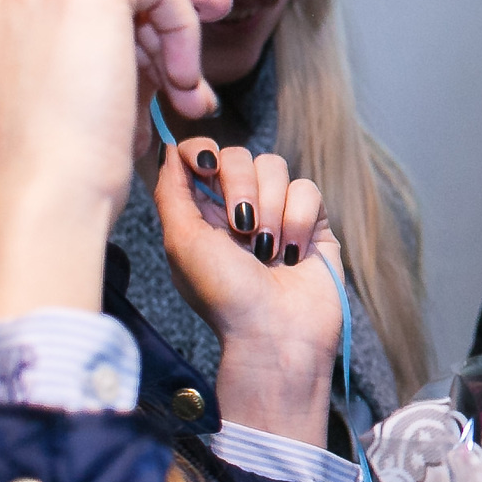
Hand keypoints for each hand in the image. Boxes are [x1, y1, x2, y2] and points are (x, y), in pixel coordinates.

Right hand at [0, 0, 214, 327]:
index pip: (59, 29)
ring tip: (184, 107)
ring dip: (163, 55)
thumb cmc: (48, 180)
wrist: (44, 197)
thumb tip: (132, 72)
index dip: (112, 61)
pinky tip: (183, 79)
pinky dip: (183, 26)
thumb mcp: (47, 118)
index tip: (143, 102)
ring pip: (124, 1)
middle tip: (178, 106)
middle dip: (144, 58)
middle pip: (91, 14)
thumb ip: (69, 78)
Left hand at [155, 138, 343, 442]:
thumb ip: (171, 191)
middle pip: (239, 155)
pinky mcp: (313, 222)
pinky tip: (292, 252)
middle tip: (242, 229)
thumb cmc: (223, 295)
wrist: (275, 333)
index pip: (201, 154)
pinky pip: (307, 190)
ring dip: (271, 209)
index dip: (203, 151)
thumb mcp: (181, 242)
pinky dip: (298, 220)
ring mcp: (277, 212)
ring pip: (276, 168)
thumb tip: (169, 148)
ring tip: (268, 250)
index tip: (205, 167)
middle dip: (241, 189)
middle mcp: (238, 207)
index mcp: (201, 211)